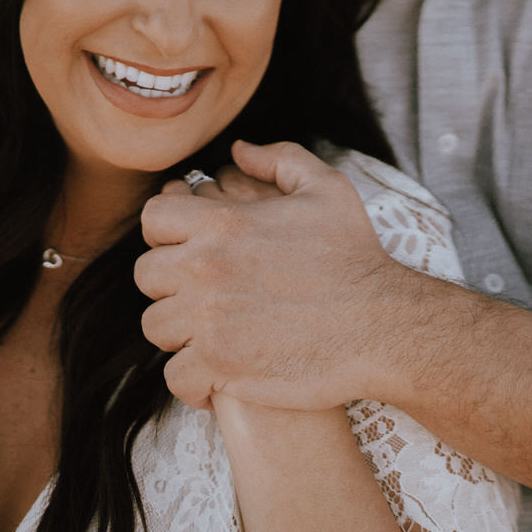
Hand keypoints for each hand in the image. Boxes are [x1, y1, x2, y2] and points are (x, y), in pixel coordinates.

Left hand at [136, 140, 406, 410]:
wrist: (384, 325)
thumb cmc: (356, 257)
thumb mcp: (326, 188)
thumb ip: (279, 159)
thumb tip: (238, 151)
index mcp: (222, 223)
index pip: (153, 220)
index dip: (167, 235)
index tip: (191, 252)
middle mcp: (206, 269)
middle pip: (147, 276)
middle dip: (171, 286)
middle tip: (203, 297)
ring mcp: (209, 320)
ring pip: (156, 327)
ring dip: (180, 333)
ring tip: (211, 336)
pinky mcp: (221, 366)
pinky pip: (177, 376)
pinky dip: (194, 381)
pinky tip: (218, 377)